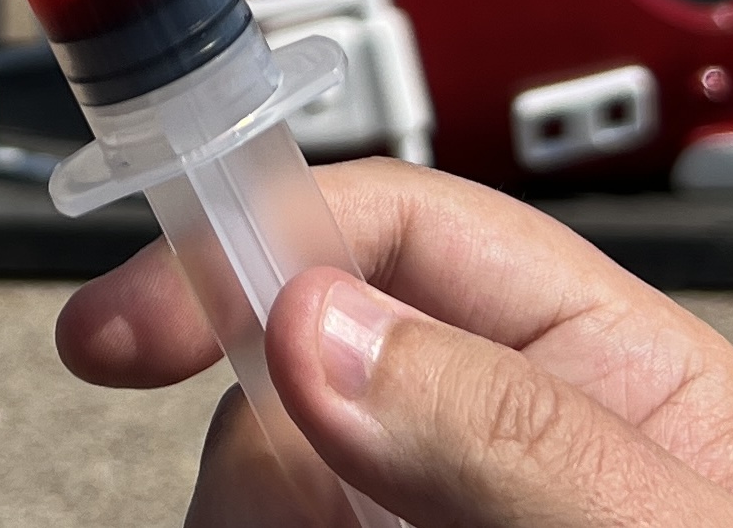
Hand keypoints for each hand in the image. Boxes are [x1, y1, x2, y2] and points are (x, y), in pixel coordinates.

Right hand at [58, 159, 732, 527]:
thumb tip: (325, 325)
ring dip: (249, 524)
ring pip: (270, 494)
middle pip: (294, 382)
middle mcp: (513, 451)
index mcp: (609, 375)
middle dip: (252, 456)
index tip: (124, 330)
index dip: (250, 242)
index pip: (400, 234)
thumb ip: (527, 439)